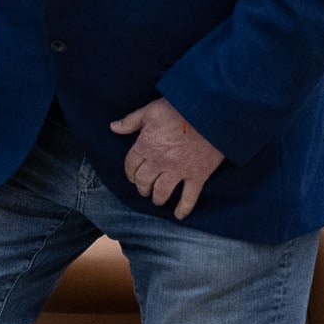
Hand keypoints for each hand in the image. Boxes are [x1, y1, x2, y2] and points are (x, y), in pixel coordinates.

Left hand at [111, 97, 223, 219]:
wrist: (210, 114)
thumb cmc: (179, 108)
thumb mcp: (150, 110)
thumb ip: (131, 121)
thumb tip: (113, 127)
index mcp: (146, 146)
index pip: (131, 164)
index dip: (129, 172)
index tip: (132, 175)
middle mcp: (159, 162)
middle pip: (144, 180)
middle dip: (141, 187)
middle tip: (143, 189)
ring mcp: (179, 171)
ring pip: (162, 191)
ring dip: (157, 198)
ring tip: (156, 200)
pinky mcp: (197, 176)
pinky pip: (189, 197)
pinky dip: (184, 208)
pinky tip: (179, 215)